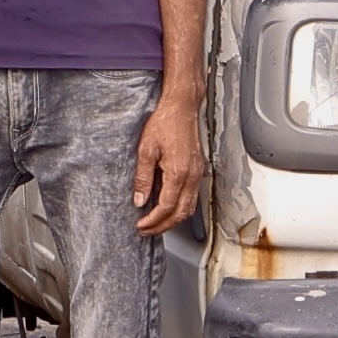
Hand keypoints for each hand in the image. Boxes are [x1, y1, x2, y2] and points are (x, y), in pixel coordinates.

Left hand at [131, 88, 203, 239]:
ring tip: (156, 223)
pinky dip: (180, 208)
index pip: (166, 207)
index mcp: (179, 172)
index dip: (153, 221)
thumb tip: (139, 200)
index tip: (141, 225)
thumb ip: (142, 177)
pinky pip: (192, 197)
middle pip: (181, 213)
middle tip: (146, 230)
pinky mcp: (198, 170)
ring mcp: (197, 174)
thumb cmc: (165, 122)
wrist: (181, 107)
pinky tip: (168, 208)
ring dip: (173, 220)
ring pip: (189, 208)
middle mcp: (192, 176)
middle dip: (163, 226)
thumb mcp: (146, 149)